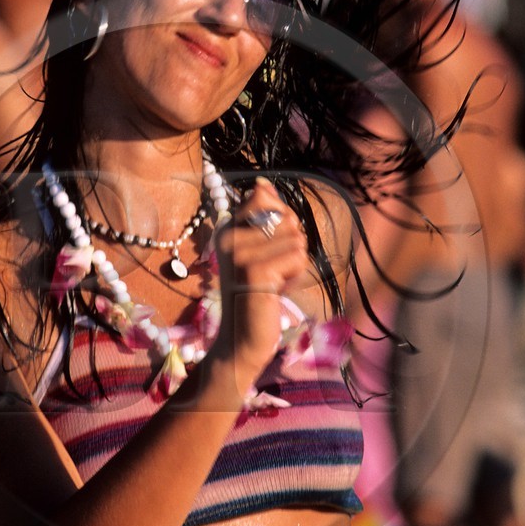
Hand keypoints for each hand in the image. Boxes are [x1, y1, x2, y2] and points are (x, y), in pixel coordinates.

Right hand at [210, 177, 307, 387]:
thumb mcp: (257, 253)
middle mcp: (228, 236)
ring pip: (296, 238)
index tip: (267, 250)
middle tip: (273, 272)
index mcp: (226, 228)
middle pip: (286, 216)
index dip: (281, 221)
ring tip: (275, 282)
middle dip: (291, 245)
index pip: (263, 195)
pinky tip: (277, 291)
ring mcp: (239, 253)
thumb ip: (263, 219)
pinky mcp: (255, 270)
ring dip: (295, 264)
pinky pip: (298, 256)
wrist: (241, 341)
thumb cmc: (256, 297)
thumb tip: (263, 184)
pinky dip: (296, 276)